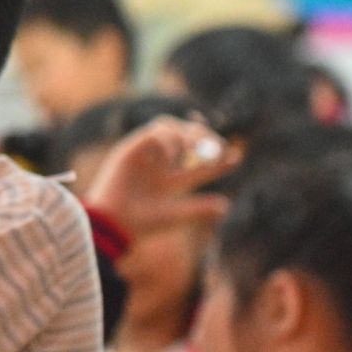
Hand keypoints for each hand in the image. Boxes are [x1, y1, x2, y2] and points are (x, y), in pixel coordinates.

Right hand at [82, 116, 236, 235]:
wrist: (113, 224)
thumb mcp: (176, 215)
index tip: (237, 156)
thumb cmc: (143, 223)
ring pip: (170, 127)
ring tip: (195, 149)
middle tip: (218, 145)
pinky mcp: (131, 148)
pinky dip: (167, 139)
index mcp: (174, 177)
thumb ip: (199, 209)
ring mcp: (147, 154)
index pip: (203, 162)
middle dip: (205, 136)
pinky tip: (172, 156)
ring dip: (187, 133)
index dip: (221, 157)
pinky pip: (154, 133)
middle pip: (188, 137)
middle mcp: (162, 163)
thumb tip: (226, 206)